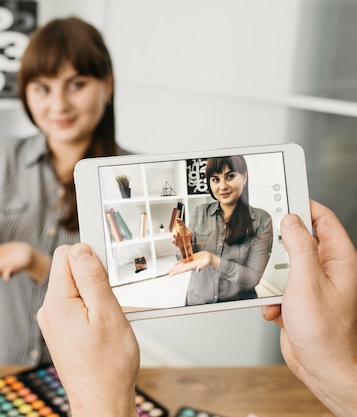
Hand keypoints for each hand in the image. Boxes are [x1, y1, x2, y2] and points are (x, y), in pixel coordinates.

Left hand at [37, 243, 138, 416]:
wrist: (101, 401)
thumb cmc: (107, 366)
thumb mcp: (107, 313)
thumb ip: (92, 277)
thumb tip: (82, 249)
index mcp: (57, 301)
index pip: (65, 254)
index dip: (89, 256)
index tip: (105, 273)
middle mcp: (49, 309)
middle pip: (69, 270)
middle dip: (92, 278)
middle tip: (109, 302)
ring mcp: (52, 321)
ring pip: (73, 288)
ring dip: (92, 296)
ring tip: (106, 320)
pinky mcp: (59, 331)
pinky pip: (73, 306)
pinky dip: (89, 310)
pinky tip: (100, 329)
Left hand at [167, 251, 215, 274]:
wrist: (209, 258)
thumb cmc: (208, 259)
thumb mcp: (206, 261)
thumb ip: (202, 266)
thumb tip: (198, 270)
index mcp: (192, 266)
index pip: (182, 269)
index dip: (176, 272)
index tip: (170, 274)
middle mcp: (189, 265)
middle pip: (179, 269)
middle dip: (172, 271)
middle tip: (166, 273)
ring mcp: (189, 263)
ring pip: (179, 266)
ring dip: (174, 268)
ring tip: (168, 270)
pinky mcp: (189, 260)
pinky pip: (182, 262)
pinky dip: (177, 263)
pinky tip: (174, 264)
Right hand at [262, 200, 356, 416]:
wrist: (322, 367)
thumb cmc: (325, 332)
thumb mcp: (307, 281)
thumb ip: (298, 247)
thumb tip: (292, 221)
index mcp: (339, 260)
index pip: (325, 221)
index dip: (306, 207)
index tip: (286, 196)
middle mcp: (328, 271)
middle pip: (301, 242)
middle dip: (281, 247)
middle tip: (267, 245)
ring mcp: (313, 286)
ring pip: (285, 266)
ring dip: (273, 278)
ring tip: (274, 288)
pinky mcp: (299, 301)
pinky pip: (278, 289)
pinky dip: (271, 298)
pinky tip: (275, 309)